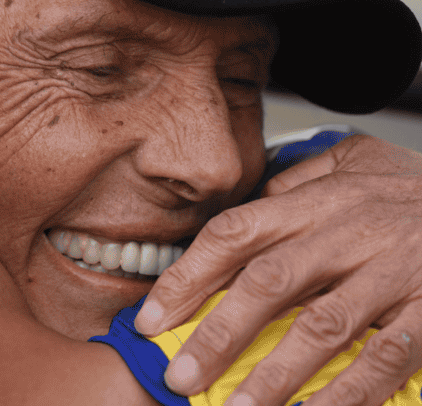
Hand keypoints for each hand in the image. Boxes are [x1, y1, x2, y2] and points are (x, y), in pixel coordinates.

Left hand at [134, 135, 421, 405]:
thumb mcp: (347, 163)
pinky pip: (385, 358)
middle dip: (219, 334)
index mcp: (316, 201)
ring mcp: (391, 272)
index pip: (234, 233)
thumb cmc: (406, 188)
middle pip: (269, 282)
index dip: (186, 277)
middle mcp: (348, 233)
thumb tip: (239, 212)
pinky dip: (348, 393)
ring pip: (322, 326)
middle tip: (180, 376)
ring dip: (274, 374)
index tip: (150, 319)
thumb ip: (292, 185)